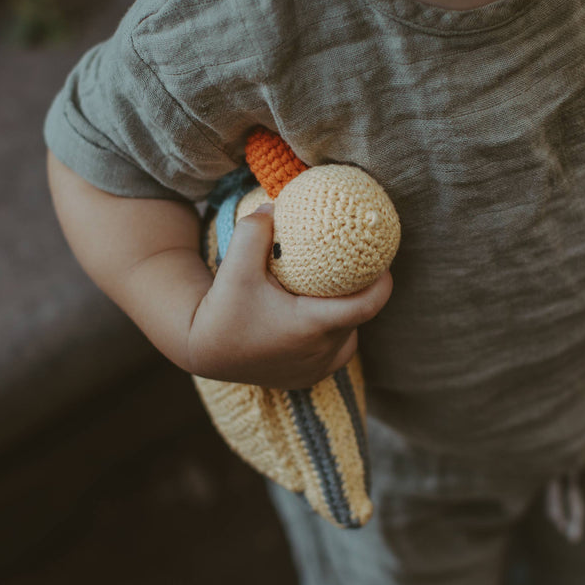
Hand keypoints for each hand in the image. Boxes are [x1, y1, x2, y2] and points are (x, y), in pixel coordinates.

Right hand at [186, 207, 392, 389]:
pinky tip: (319, 313)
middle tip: (356, 265)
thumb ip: (254, 233)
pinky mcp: (308, 378)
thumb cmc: (221, 312)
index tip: (381, 260)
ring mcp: (316, 370)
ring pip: (348, 335)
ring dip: (345, 313)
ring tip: (336, 287)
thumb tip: (275, 207)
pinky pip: (335, 350)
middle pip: (357, 317)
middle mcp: (320, 353)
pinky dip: (333, 331)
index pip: (368, 305)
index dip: (382, 282)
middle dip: (359, 291)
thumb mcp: (234, 269)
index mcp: (312, 327)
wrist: (202, 352)